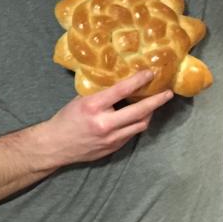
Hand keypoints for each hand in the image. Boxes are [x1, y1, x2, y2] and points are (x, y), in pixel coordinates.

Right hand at [37, 69, 173, 169]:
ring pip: (140, 124)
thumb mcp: (79, 101)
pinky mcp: (113, 148)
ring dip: (149, 114)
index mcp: (92, 106)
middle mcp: (104, 123)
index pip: (121, 91)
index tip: (151, 73)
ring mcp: (110, 138)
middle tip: (167, 93)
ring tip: (152, 105)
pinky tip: (135, 118)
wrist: (55, 145)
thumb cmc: (65, 119)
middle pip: (139, 111)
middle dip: (156, 101)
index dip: (138, 81)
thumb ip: (99, 94)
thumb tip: (119, 83)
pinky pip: (131, 134)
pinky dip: (135, 124)